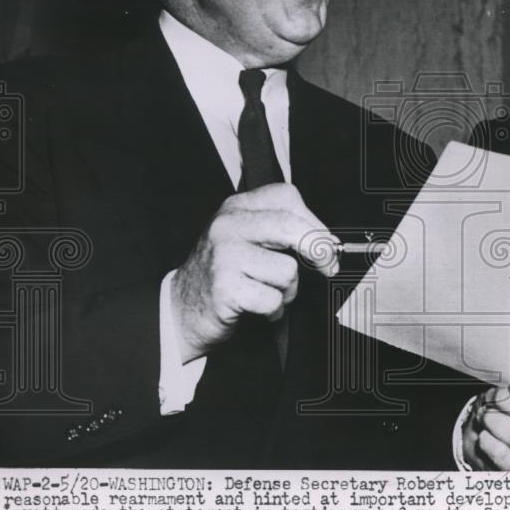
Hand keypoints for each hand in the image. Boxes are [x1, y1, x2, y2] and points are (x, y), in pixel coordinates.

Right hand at [170, 182, 338, 361]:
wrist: (181, 308)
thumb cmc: (223, 274)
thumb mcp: (247, 239)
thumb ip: (280, 232)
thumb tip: (327, 243)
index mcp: (236, 207)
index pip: (287, 198)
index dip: (315, 222)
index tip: (327, 243)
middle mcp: (227, 226)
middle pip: (290, 226)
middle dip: (317, 250)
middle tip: (327, 267)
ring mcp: (224, 255)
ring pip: (287, 270)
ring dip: (287, 290)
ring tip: (267, 291)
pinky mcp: (225, 287)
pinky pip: (273, 299)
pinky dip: (273, 310)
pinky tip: (258, 308)